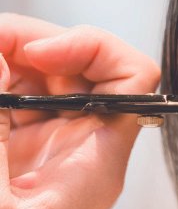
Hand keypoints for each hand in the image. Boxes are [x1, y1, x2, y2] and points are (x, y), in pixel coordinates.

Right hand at [0, 13, 159, 208]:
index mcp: (96, 165)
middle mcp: (80, 149)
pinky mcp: (15, 154)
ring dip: (5, 57)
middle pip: (79, 69)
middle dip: (31, 43)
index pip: (134, 83)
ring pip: (40, 79)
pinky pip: (12, 102)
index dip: (93, 49)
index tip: (38, 53)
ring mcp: (47, 149)